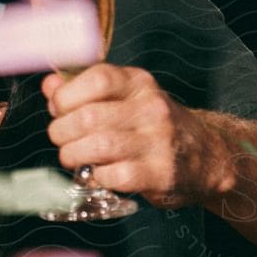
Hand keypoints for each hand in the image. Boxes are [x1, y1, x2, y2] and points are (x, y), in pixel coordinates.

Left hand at [42, 65, 235, 209]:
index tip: (58, 109)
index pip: (97, 79)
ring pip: (98, 146)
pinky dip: (97, 178)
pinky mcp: (161, 173)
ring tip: (73, 157)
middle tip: (61, 140)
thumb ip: (82, 90)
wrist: (206, 156)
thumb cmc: (151, 126)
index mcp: (138, 83)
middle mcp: (151, 108)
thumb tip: (49, 85)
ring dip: (73, 155)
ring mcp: (159, 141)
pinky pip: (115, 176)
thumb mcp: (122, 98)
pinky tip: (99, 174)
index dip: (66, 96)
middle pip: (89, 117)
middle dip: (61, 132)